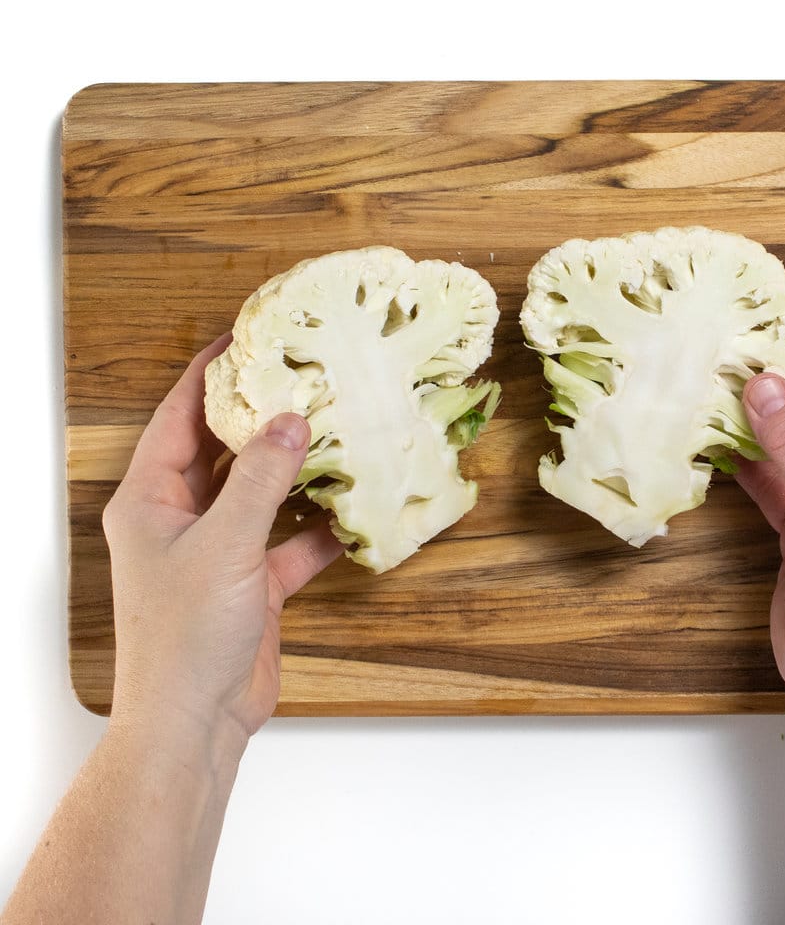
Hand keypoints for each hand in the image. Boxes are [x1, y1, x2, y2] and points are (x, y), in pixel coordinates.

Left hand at [101, 335, 343, 745]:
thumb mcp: (224, 546)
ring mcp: (219, 551)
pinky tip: (354, 510)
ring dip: (295, 470)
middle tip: (301, 377)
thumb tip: (291, 421)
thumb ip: (261, 481)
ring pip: (260, 494)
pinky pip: (289, 541)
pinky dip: (318, 528)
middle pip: (223, 451)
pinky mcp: (252, 583)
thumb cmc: (185, 637)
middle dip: (259, 417)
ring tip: (335, 430)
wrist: (194, 724)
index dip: (208, 375)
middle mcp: (181, 519)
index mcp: (151, 500)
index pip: (178, 418)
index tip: (243, 338)